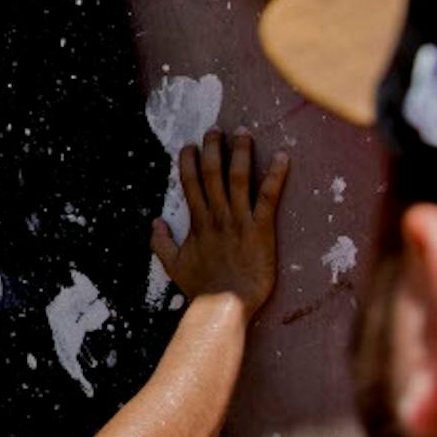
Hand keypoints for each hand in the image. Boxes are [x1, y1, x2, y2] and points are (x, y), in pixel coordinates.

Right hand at [151, 130, 287, 313]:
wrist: (224, 306)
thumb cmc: (202, 289)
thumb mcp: (174, 265)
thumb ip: (161, 242)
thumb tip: (154, 223)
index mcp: (198, 222)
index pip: (190, 183)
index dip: (189, 161)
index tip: (190, 146)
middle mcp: (217, 216)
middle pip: (212, 173)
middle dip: (212, 148)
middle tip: (215, 131)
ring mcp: (239, 220)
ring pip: (238, 177)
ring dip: (240, 152)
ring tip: (243, 133)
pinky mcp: (261, 229)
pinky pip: (268, 197)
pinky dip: (275, 175)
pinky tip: (282, 157)